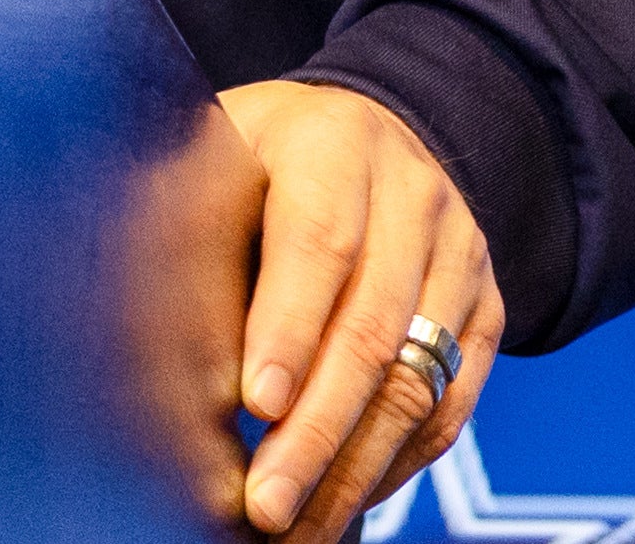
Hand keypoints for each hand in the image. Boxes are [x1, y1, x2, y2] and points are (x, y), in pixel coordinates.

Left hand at [213, 79, 499, 536]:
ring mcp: (459, 254)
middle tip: (266, 505)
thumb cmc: (258, 155)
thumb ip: (185, 216)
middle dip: (316, 429)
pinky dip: (397, 462)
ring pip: (417, 380)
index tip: (254, 404)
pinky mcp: (485, 308)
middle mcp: (412, 195)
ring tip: (297, 528)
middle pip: (371, 328)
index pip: (319, 241)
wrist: (365, 130)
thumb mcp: (214, 152)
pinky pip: (450, 403)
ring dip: (354, 467)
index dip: (288, 328)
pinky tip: (346, 499)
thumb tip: (149, 323)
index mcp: (333, 144)